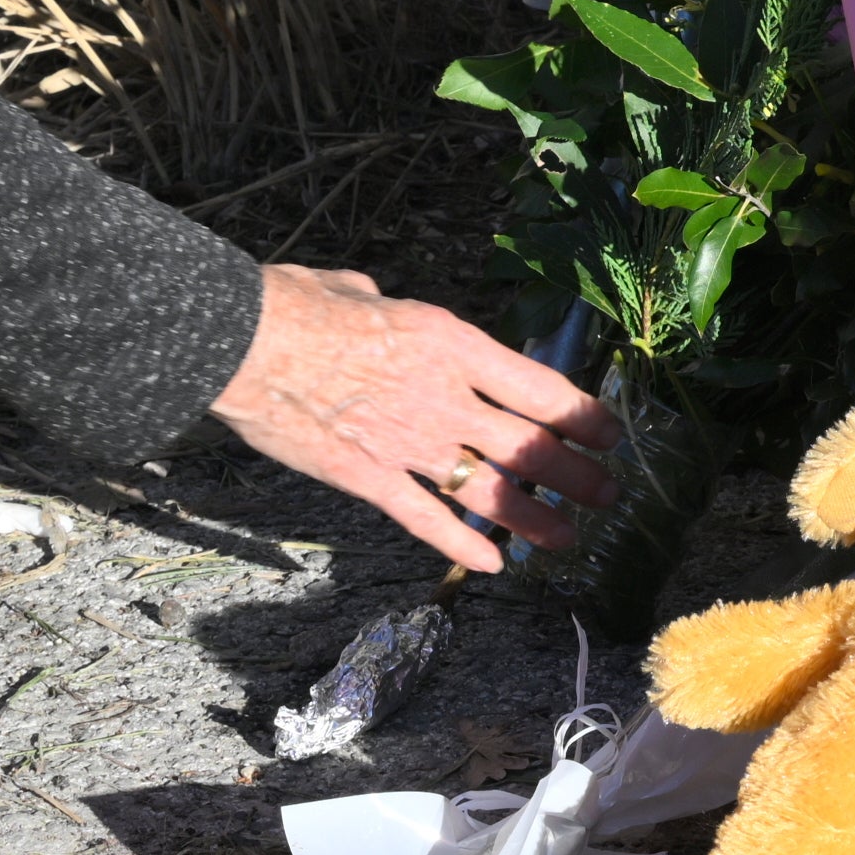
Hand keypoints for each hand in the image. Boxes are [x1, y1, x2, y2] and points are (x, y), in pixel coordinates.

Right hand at [209, 264, 620, 572]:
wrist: (245, 342)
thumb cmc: (296, 304)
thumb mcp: (359, 290)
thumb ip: (384, 305)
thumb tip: (373, 298)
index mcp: (449, 343)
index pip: (538, 388)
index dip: (582, 416)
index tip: (608, 432)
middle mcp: (442, 398)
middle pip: (529, 447)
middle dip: (576, 475)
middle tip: (606, 493)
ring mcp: (408, 445)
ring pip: (490, 492)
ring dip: (535, 520)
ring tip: (567, 539)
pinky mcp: (368, 479)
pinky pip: (426, 520)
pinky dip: (462, 544)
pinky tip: (491, 564)